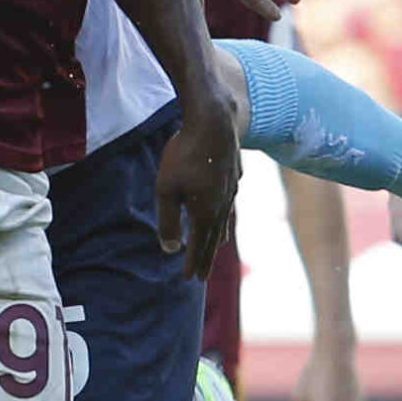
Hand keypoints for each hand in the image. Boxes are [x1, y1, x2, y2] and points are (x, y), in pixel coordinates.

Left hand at [156, 89, 240, 281]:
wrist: (214, 121)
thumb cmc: (184, 155)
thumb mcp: (167, 190)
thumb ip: (168, 221)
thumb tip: (170, 249)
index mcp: (206, 213)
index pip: (198, 246)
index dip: (193, 263)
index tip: (189, 279)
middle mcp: (223, 205)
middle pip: (213, 238)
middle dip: (206, 257)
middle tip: (202, 276)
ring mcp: (231, 189)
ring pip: (225, 219)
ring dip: (218, 236)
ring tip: (218, 246)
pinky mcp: (235, 173)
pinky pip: (230, 200)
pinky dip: (226, 212)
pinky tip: (226, 208)